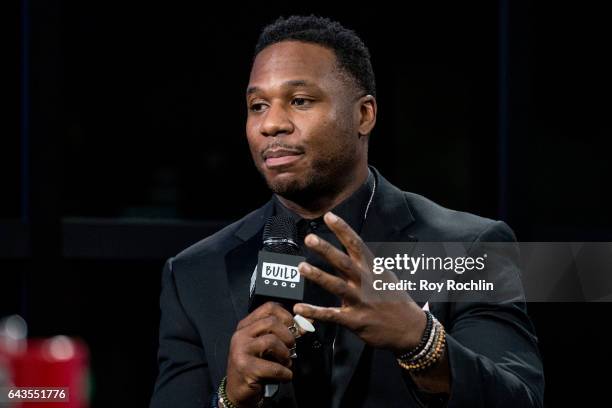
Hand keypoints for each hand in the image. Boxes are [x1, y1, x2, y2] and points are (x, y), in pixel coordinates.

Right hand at [226, 302, 295, 406]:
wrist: (237, 391)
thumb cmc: (255, 366)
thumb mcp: (266, 346)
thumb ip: (282, 333)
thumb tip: (306, 323)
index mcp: (245, 326)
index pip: (268, 308)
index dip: (286, 315)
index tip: (294, 327)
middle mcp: (240, 335)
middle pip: (271, 323)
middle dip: (287, 336)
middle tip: (291, 348)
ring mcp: (241, 351)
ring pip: (272, 341)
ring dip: (286, 354)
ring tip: (286, 363)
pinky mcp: (245, 368)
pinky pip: (274, 368)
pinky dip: (285, 373)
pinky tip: (284, 376)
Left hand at [293, 212, 425, 354]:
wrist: (411, 329)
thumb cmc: (395, 300)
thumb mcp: (384, 277)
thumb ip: (364, 265)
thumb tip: (349, 249)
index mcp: (373, 269)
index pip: (357, 244)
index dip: (343, 230)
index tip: (329, 216)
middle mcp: (366, 282)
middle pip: (344, 262)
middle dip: (327, 250)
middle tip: (310, 238)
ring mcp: (361, 301)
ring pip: (337, 286)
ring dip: (318, 276)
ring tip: (301, 267)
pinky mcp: (355, 320)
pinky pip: (331, 315)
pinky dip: (314, 312)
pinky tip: (298, 308)